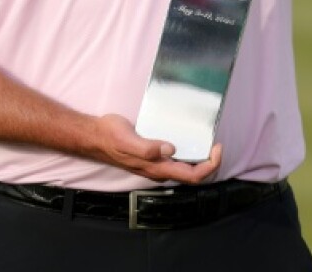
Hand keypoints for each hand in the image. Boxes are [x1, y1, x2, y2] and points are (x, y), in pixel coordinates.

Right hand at [91, 115, 222, 183]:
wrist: (95, 136)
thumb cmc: (110, 137)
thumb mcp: (128, 140)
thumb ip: (147, 148)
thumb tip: (170, 149)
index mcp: (157, 168)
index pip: (192, 175)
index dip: (210, 165)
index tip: (217, 148)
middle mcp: (159, 169)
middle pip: (192, 175)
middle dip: (209, 163)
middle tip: (216, 144)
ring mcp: (156, 164)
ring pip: (184, 168)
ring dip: (199, 159)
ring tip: (206, 141)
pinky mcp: (152, 156)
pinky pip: (175, 159)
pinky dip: (187, 151)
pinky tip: (187, 138)